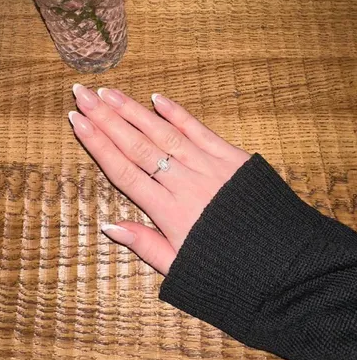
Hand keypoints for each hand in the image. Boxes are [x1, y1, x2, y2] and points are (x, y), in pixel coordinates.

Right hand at [69, 86, 249, 274]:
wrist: (282, 263)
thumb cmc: (227, 267)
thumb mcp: (180, 267)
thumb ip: (144, 245)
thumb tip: (108, 226)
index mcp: (168, 212)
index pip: (123, 170)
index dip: (97, 144)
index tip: (77, 121)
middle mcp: (183, 183)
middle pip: (137, 145)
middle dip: (106, 118)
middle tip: (82, 93)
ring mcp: (208, 166)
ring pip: (163, 133)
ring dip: (134, 110)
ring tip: (108, 92)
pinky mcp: (230, 157)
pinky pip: (199, 130)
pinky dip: (177, 113)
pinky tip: (157, 98)